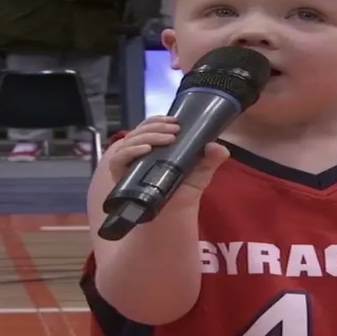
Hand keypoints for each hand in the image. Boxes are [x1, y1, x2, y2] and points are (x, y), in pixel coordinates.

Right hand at [109, 116, 229, 204]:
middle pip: (139, 131)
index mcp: (154, 146)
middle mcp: (138, 152)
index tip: (174, 119)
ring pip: (129, 141)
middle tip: (175, 130)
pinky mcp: (121, 177)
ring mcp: (129, 164)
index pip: (148, 126)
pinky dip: (130, 151)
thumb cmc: (183, 190)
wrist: (173, 216)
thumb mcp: (201, 172)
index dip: (158, 120)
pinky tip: (145, 149)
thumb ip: (212, 159)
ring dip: (148, 135)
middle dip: (157, 126)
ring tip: (167, 138)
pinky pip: (118, 160)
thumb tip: (219, 147)